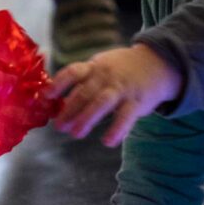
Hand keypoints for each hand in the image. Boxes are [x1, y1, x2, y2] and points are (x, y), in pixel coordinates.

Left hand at [48, 43, 181, 145]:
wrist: (157, 63)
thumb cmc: (121, 70)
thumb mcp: (101, 68)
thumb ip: (82, 83)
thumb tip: (56, 104)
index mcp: (94, 67)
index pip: (73, 72)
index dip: (59, 84)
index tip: (46, 96)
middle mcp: (106, 76)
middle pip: (85, 92)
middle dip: (70, 110)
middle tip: (59, 126)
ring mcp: (122, 88)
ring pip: (103, 102)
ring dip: (87, 118)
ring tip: (75, 134)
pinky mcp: (137, 101)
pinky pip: (126, 116)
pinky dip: (117, 129)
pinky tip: (107, 141)